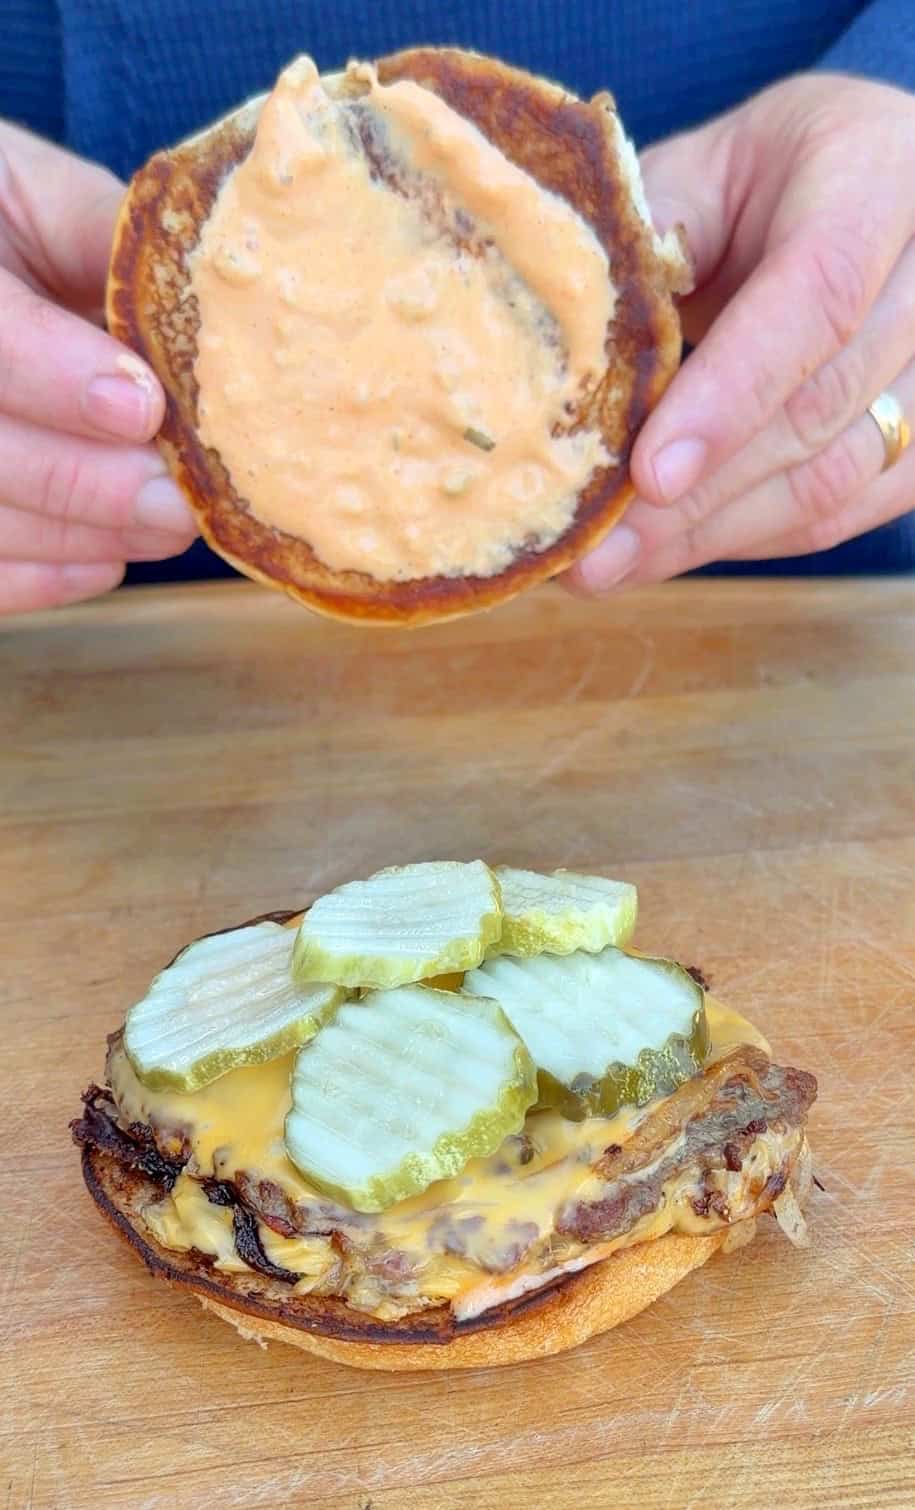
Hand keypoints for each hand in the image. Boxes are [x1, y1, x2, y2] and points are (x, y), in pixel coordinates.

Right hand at [0, 123, 196, 613]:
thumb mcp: (43, 199)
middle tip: (179, 502)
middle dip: (87, 485)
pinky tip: (111, 557)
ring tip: (167, 526)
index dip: (61, 379)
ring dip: (82, 536)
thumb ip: (104, 239)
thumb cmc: (5, 225)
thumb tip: (207, 302)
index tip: (145, 409)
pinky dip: (47, 576)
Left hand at [565, 74, 914, 592]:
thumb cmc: (758, 179)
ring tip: (612, 567)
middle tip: (592, 555)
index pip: (817, 297)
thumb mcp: (698, 172)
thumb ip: (649, 246)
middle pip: (820, 407)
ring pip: (838, 476)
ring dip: (715, 534)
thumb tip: (571, 373)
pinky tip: (674, 550)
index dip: (730, 395)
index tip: (648, 475)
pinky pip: (849, 509)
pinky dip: (754, 536)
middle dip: (697, 497)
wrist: (856, 184)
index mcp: (877, 175)